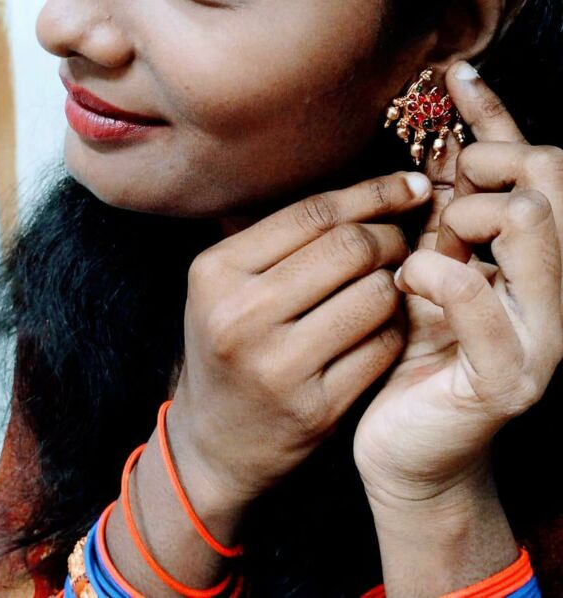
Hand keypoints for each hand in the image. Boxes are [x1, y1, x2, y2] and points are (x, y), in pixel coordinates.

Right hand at [166, 170, 432, 508]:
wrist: (214, 441)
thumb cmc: (230, 343)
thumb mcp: (229, 282)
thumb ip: (284, 237)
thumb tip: (376, 189)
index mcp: (216, 272)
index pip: (313, 213)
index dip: (375, 193)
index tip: (413, 185)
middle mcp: (241, 316)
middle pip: (349, 247)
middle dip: (391, 237)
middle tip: (401, 243)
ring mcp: (278, 367)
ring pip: (376, 295)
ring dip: (398, 283)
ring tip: (391, 283)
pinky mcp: (315, 410)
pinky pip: (384, 346)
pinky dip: (397, 327)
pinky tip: (388, 324)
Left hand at [354, 59, 562, 507]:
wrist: (410, 451)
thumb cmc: (414, 354)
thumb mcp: (430, 267)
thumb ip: (446, 214)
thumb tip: (447, 140)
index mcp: (535, 259)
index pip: (538, 165)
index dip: (496, 113)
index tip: (454, 75)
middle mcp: (559, 290)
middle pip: (549, 180)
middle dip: (485, 176)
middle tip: (441, 210)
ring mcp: (546, 334)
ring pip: (533, 223)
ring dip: (465, 222)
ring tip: (424, 256)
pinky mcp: (513, 376)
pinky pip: (479, 296)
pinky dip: (434, 276)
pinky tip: (407, 287)